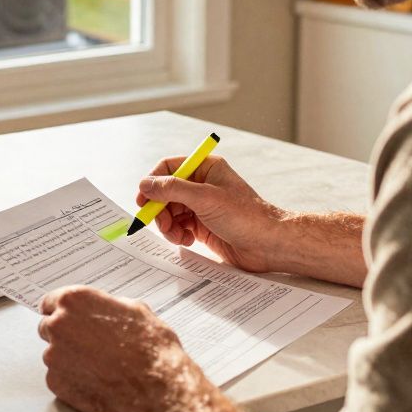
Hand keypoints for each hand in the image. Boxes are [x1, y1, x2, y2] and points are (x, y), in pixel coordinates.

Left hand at [38, 286, 247, 411]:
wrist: (155, 385)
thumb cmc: (149, 346)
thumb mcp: (134, 309)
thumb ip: (106, 305)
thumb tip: (101, 310)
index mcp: (75, 300)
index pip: (50, 301)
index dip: (60, 311)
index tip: (64, 318)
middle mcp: (58, 325)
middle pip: (48, 327)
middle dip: (64, 334)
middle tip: (87, 344)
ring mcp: (54, 356)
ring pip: (53, 354)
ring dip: (68, 358)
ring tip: (98, 365)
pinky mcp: (56, 383)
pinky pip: (58, 377)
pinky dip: (72, 379)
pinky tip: (95, 380)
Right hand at [137, 155, 284, 272]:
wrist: (267, 244)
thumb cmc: (246, 217)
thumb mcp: (205, 198)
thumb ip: (172, 190)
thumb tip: (146, 185)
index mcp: (205, 168)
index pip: (169, 167)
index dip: (153, 182)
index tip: (143, 199)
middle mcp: (202, 185)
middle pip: (165, 192)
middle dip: (160, 209)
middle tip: (161, 224)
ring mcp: (202, 206)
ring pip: (170, 212)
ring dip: (168, 225)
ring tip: (178, 236)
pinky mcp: (203, 225)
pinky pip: (179, 226)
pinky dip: (177, 234)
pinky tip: (188, 240)